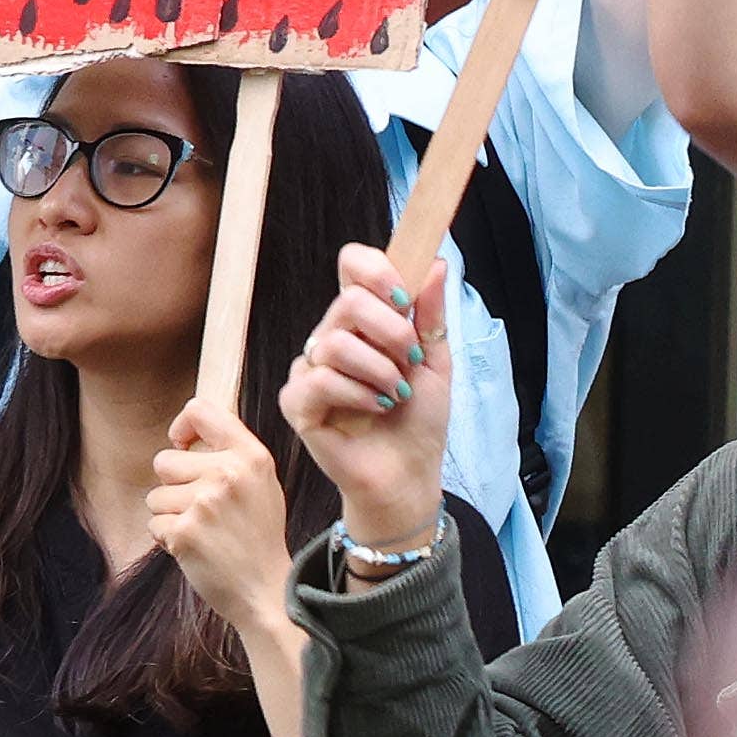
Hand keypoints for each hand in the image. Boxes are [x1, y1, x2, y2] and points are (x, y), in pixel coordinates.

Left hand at [145, 395, 300, 660]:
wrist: (267, 591)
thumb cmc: (258, 537)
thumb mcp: (261, 485)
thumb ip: (232, 455)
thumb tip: (187, 433)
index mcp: (251, 456)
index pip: (200, 410)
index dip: (183, 428)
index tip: (185, 446)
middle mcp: (228, 474)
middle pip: (165, 460)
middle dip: (174, 486)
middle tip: (206, 511)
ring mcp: (205, 503)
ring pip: (156, 495)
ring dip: (171, 515)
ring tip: (205, 532)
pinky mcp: (184, 531)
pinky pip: (155, 523)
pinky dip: (168, 539)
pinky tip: (197, 548)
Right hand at [283, 239, 453, 551]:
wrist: (409, 473)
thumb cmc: (419, 421)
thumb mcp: (435, 362)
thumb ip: (430, 315)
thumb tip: (438, 263)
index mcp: (364, 322)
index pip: (352, 266)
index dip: (374, 269)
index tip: (403, 297)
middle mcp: (332, 338)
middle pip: (349, 301)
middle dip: (392, 332)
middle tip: (411, 363)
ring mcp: (310, 369)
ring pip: (334, 342)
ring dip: (380, 371)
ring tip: (395, 395)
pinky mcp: (297, 402)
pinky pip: (319, 379)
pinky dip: (358, 394)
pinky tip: (374, 409)